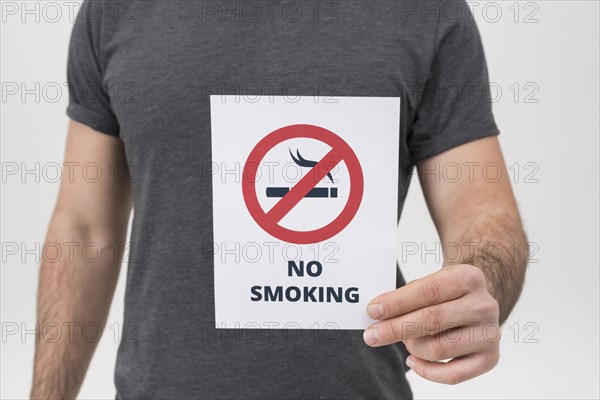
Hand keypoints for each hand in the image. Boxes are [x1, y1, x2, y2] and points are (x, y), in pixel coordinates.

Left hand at [363, 264, 500, 384]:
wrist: (476, 302)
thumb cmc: (446, 292)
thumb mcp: (431, 281)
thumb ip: (407, 295)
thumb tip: (377, 313)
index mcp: (469, 278)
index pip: (428, 291)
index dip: (397, 302)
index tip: (373, 311)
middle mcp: (484, 306)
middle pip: (432, 320)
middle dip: (395, 328)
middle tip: (371, 334)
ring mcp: (490, 334)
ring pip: (438, 349)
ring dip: (412, 346)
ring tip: (404, 338)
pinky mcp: (490, 359)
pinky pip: (452, 375)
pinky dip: (426, 371)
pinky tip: (412, 360)